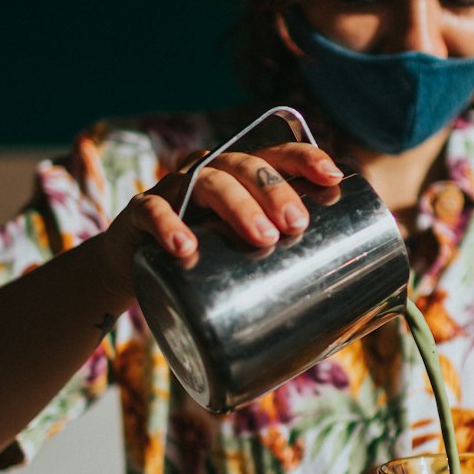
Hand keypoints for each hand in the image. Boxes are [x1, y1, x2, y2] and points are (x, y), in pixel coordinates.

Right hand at [98, 141, 344, 306]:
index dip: (304, 158)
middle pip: (244, 166)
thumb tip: (344, 319)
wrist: (129, 267)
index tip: (332, 177)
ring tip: (261, 237)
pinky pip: (152, 211)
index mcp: (237, 177)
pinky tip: (186, 248)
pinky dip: (169, 226)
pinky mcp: (139, 213)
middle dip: (274, 191)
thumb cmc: (200, 261)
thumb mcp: (237, 255)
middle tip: (296, 224)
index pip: (274, 154)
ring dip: (237, 206)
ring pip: (206, 182)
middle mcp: (207, 173)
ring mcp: (172, 189)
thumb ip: (278, 269)